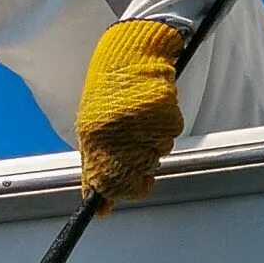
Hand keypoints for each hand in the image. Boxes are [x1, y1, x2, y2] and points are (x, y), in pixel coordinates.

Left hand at [76, 19, 184, 207]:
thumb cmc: (108, 93)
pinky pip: (171, 134)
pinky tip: (154, 112)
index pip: (105, 180)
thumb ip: (96, 166)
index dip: (116, 193)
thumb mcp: (91, 128)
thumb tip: (101, 208)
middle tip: (141, 161)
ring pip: (157, 155)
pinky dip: (166, 128)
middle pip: (135, 175)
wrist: (130, 54)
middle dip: (140, 176)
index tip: (121, 196)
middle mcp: (115, 131)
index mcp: (92, 135)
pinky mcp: (164, 112)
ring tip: (142, 123)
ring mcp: (140, 122)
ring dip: (153, 146)